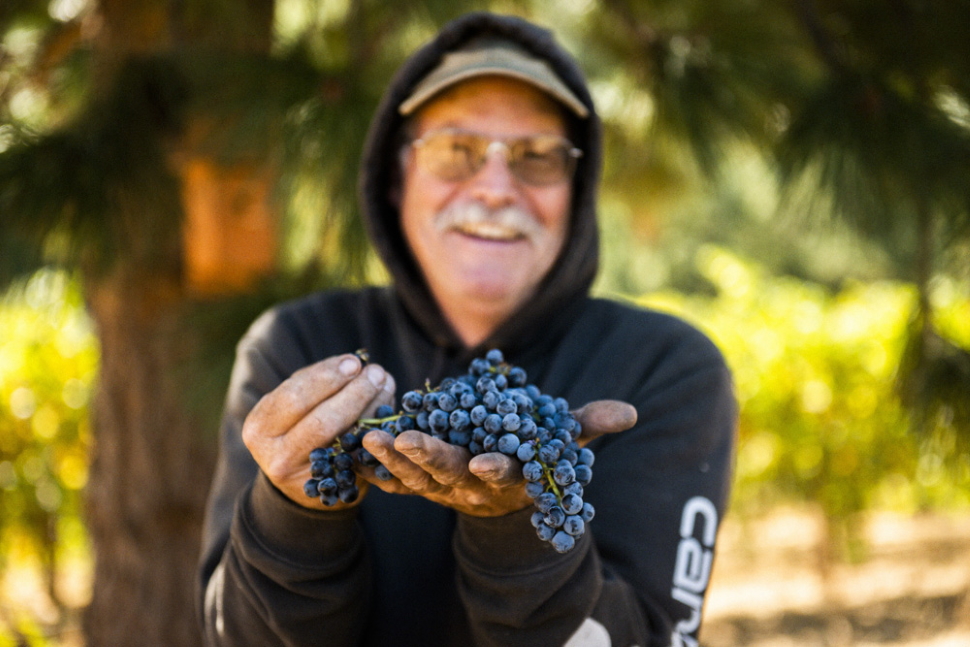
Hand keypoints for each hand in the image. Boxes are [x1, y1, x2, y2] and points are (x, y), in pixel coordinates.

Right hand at [242, 353, 395, 509]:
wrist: (295, 479)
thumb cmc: (294, 426)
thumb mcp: (291, 403)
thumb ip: (316, 381)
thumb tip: (354, 363)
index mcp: (260, 427)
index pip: (294, 398)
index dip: (328, 377)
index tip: (354, 362)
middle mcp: (277, 456)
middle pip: (322, 422)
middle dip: (355, 393)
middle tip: (376, 373)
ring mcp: (305, 476)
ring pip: (345, 440)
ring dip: (371, 407)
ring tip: (384, 383)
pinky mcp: (333, 488)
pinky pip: (360, 455)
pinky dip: (376, 429)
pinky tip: (386, 409)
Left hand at [358, 400, 636, 516]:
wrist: (503, 488)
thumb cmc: (535, 455)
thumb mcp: (563, 440)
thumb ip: (589, 424)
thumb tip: (631, 413)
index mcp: (510, 473)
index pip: (504, 471)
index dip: (495, 467)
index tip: (483, 461)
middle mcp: (474, 484)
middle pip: (449, 473)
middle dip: (427, 457)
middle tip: (403, 439)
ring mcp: (444, 488)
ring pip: (415, 476)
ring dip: (391, 459)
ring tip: (368, 436)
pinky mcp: (421, 486)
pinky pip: (395, 481)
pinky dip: (374, 471)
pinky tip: (353, 454)